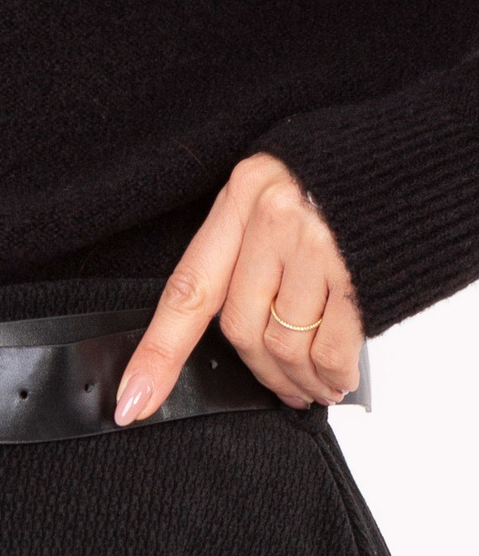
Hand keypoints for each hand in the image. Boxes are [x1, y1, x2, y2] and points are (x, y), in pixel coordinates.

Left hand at [114, 152, 364, 422]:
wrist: (423, 155)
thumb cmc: (346, 179)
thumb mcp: (278, 195)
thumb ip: (248, 253)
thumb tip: (236, 338)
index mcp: (242, 196)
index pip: (187, 290)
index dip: (157, 355)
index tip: (132, 400)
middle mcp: (274, 217)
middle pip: (242, 328)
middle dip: (260, 373)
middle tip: (282, 389)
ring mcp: (318, 243)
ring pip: (284, 344)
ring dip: (299, 381)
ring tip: (314, 388)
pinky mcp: (360, 271)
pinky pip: (330, 347)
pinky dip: (331, 373)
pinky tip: (337, 378)